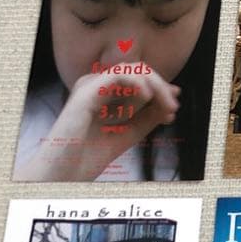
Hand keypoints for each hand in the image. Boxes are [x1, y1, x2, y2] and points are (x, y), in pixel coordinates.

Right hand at [16, 69, 179, 180]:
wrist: (67, 172)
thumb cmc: (93, 154)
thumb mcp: (132, 131)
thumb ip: (151, 114)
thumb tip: (173, 96)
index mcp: (104, 92)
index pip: (139, 80)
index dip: (160, 89)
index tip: (173, 108)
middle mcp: (97, 84)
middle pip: (138, 71)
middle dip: (161, 87)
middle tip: (173, 107)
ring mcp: (91, 85)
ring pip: (131, 69)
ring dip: (154, 85)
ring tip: (166, 105)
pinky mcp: (86, 89)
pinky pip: (118, 75)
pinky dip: (138, 83)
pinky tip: (148, 96)